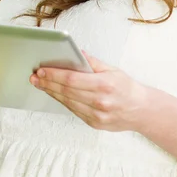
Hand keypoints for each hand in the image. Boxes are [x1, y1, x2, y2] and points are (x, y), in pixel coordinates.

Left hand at [29, 50, 148, 131]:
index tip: (41, 70)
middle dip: (47, 83)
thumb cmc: (127, 88)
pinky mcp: (94, 123)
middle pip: (66, 91)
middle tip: (34, 76)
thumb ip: (92, 62)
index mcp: (104, 85)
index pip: (72, 79)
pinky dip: (62, 101)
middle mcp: (99, 102)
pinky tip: (54, 93)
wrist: (142, 111)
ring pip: (67, 102)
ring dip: (51, 92)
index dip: (54, 75)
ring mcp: (96, 115)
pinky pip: (73, 110)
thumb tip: (75, 53)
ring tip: (39, 83)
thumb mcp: (112, 69)